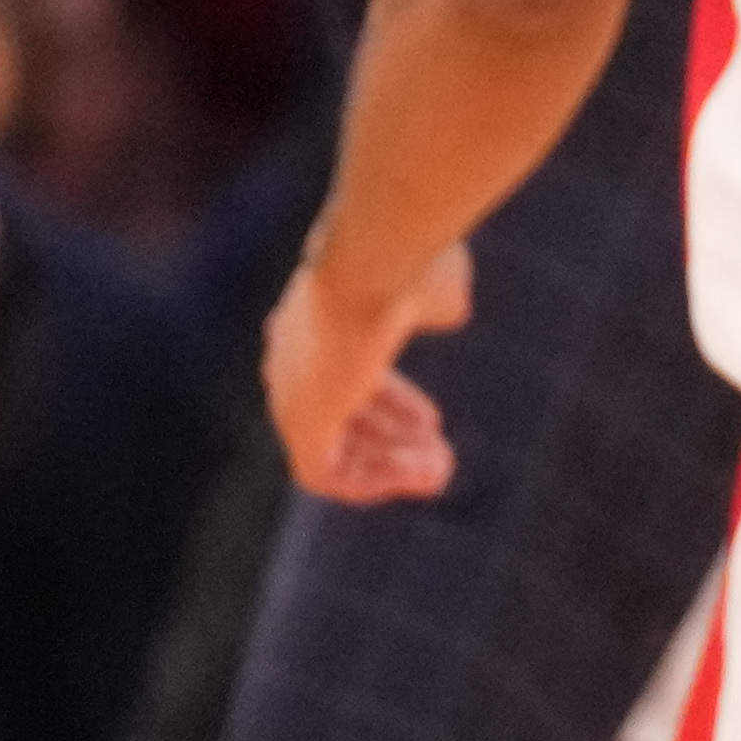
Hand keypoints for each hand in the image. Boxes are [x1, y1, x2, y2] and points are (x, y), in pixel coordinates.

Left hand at [263, 230, 472, 500]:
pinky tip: (416, 477)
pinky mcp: (298, 420)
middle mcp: (292, 356)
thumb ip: (434, 302)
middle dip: (391, 439)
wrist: (379, 260)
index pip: (345, 374)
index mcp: (315, 318)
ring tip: (438, 473)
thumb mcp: (432, 283)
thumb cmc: (411, 261)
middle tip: (438, 456)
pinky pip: (326, 472)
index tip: (432, 422)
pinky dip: (371, 481)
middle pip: (339, 414)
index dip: (393, 403)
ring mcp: (290, 389)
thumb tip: (450, 310)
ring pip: (333, 447)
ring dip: (387, 466)